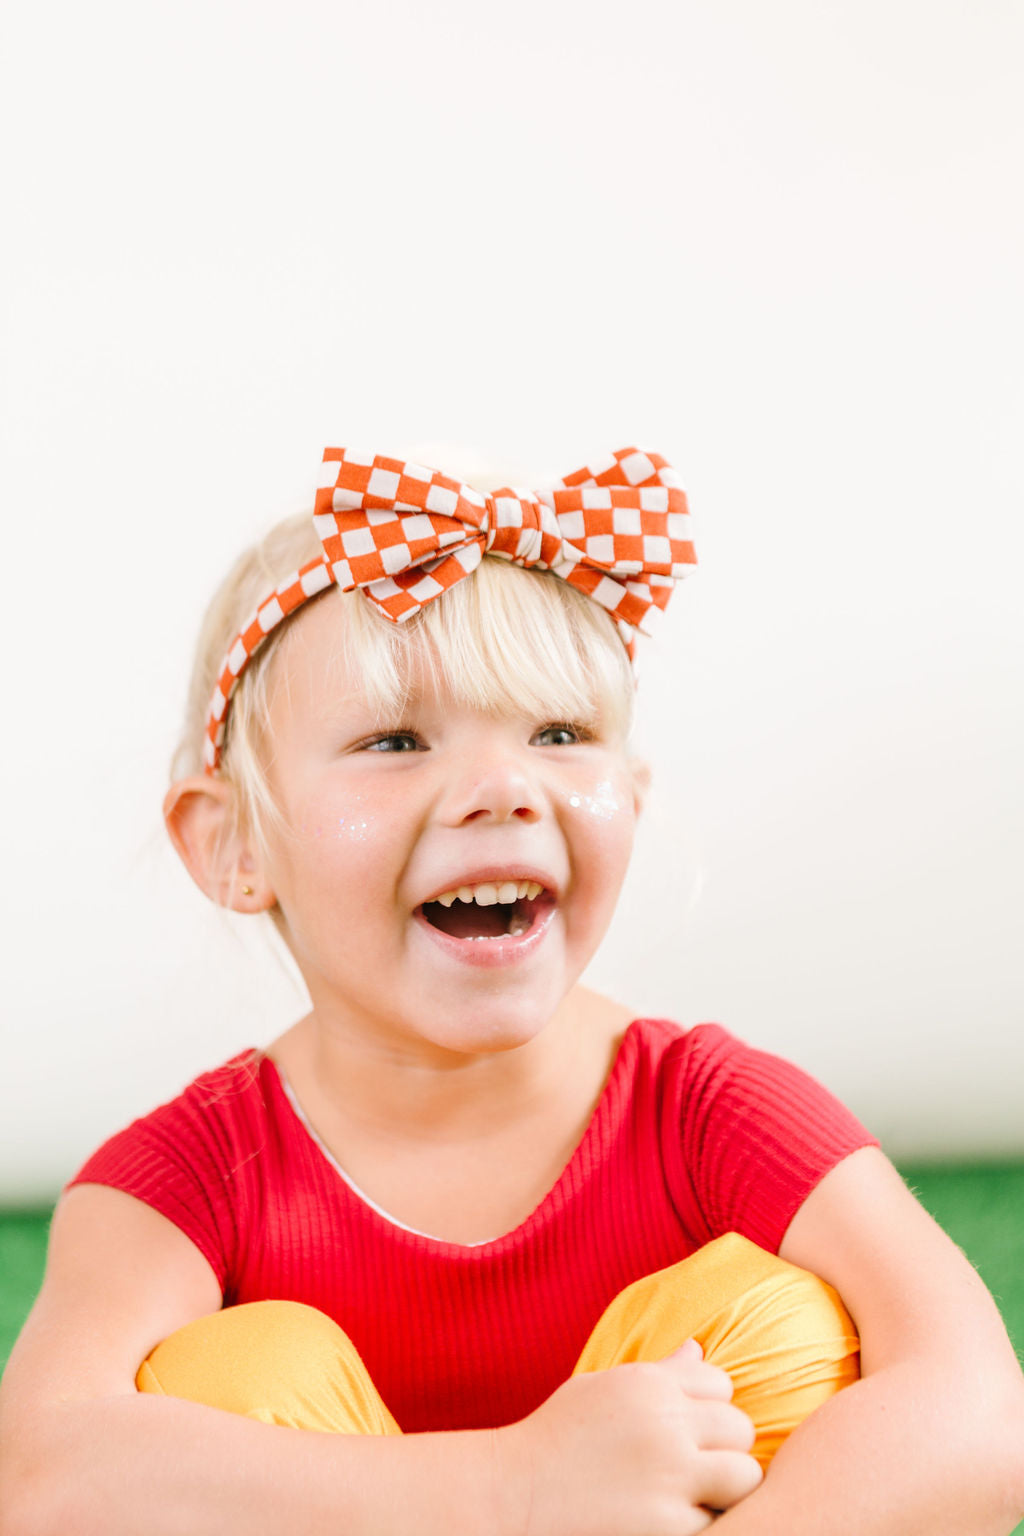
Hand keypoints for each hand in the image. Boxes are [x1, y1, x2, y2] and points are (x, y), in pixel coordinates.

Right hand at [497, 1340, 762, 1535]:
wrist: (512, 1494)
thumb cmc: (555, 1439)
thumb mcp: (601, 1389)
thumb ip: (658, 1372)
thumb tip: (699, 1349)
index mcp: (648, 1384)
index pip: (721, 1385)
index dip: (710, 1410)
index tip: (688, 1432)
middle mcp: (665, 1423)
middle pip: (740, 1428)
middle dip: (725, 1449)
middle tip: (696, 1470)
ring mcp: (670, 1476)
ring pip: (744, 1475)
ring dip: (726, 1489)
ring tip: (695, 1498)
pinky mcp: (668, 1525)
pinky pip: (716, 1520)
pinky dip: (699, 1523)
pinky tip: (668, 1520)